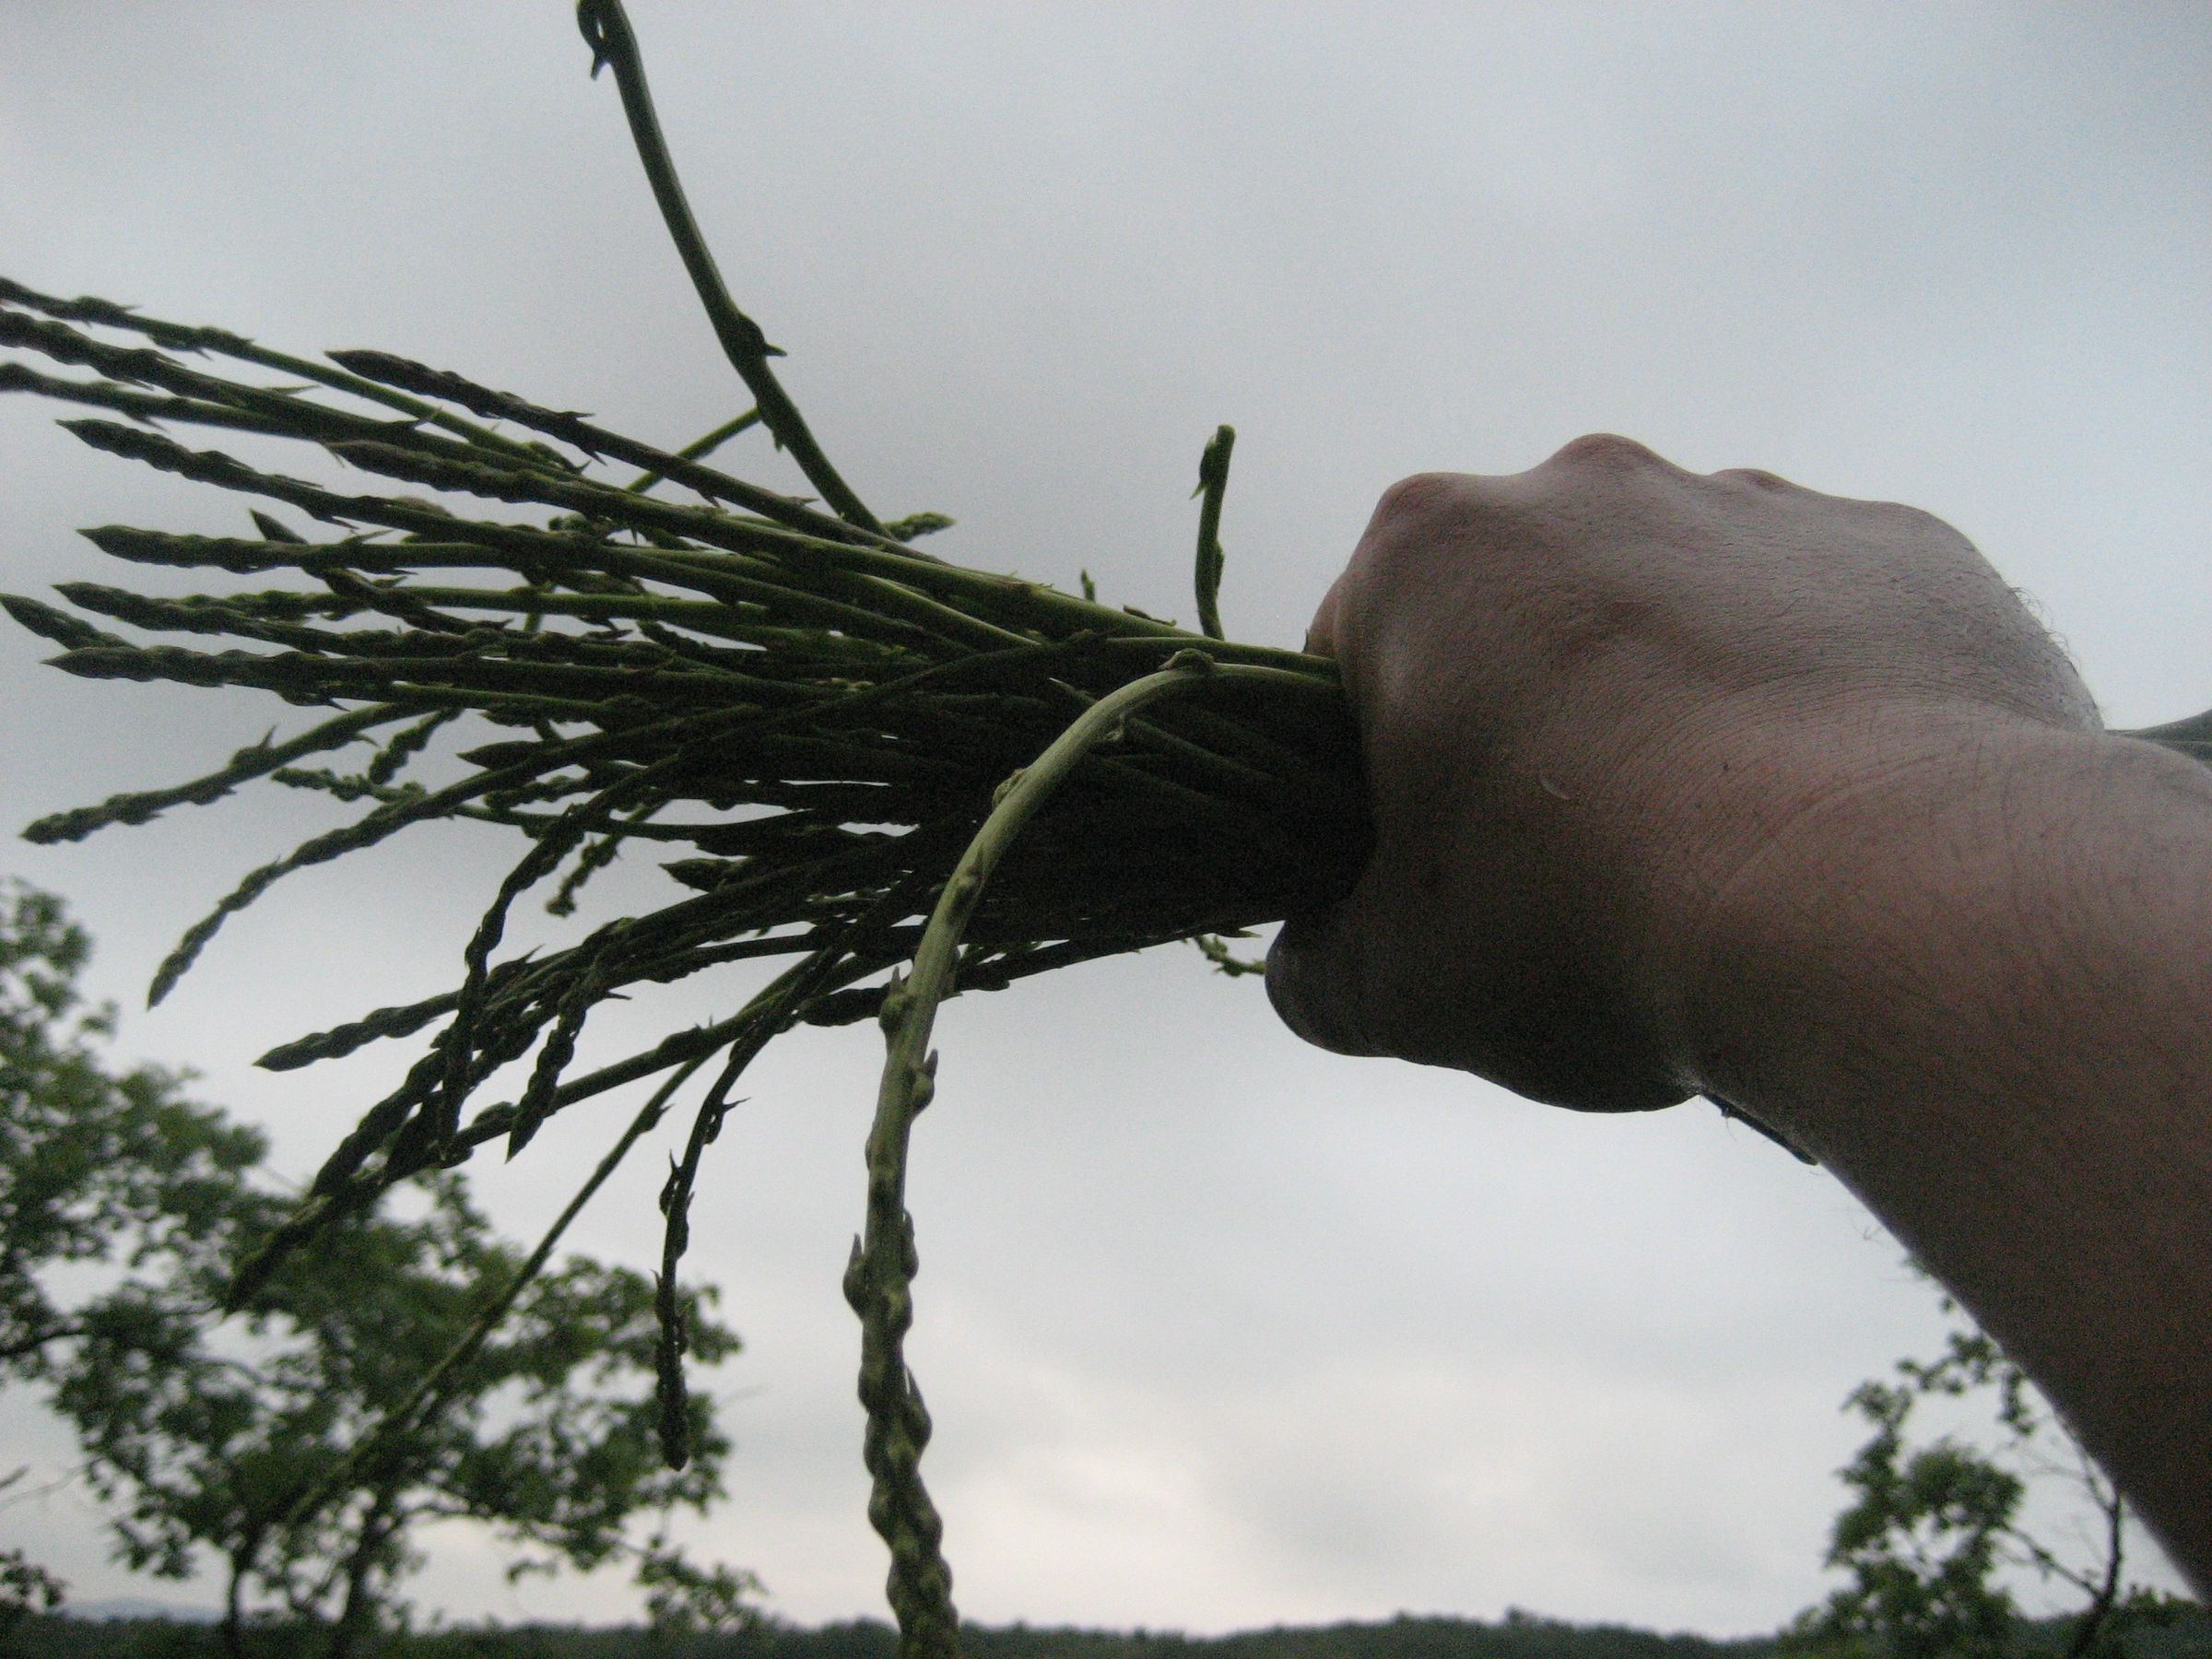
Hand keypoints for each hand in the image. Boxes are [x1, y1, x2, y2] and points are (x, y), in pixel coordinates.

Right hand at [1266, 435, 2099, 1109]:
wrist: (1893, 904)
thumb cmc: (1594, 925)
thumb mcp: (1397, 988)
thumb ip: (1319, 965)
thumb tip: (1312, 967)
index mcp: (1427, 556)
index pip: (1347, 653)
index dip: (1366, 769)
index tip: (1419, 861)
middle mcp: (1585, 487)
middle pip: (1517, 613)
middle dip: (1526, 716)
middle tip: (1567, 865)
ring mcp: (1757, 506)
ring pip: (1676, 609)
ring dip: (1673, 702)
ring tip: (1719, 850)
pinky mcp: (1903, 551)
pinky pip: (1825, 625)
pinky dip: (1814, 703)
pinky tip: (1831, 819)